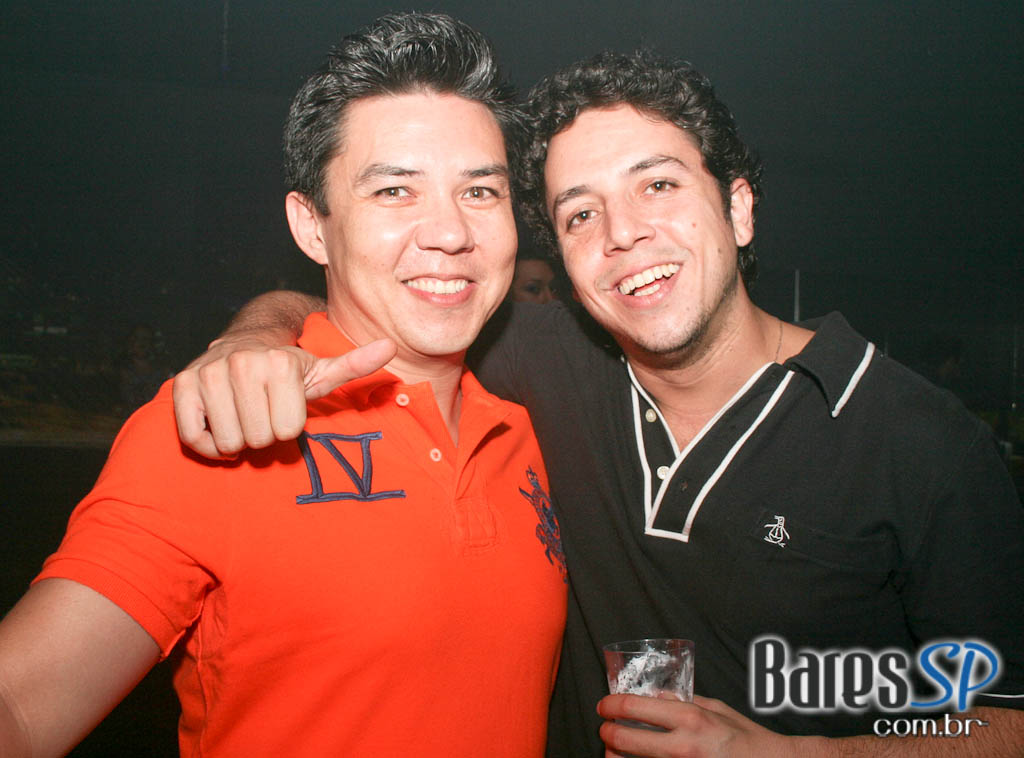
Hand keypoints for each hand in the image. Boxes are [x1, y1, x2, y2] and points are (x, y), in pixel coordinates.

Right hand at [173, 333, 395, 457]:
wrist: (241, 347)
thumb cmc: (286, 370)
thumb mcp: (321, 370)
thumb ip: (355, 365)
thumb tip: (391, 347)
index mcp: (280, 363)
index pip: (287, 433)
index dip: (288, 427)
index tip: (284, 408)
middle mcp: (242, 363)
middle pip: (259, 440)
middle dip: (263, 434)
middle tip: (262, 412)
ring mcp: (208, 374)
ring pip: (229, 442)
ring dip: (238, 439)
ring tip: (243, 416)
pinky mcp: (181, 386)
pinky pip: (195, 439)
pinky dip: (209, 443)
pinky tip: (220, 425)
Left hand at [597, 694, 792, 757]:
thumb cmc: (747, 740)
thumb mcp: (717, 710)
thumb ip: (683, 701)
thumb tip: (654, 696)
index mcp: (691, 718)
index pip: (635, 707)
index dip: (611, 705)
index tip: (604, 706)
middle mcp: (683, 746)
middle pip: (624, 739)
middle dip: (607, 733)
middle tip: (605, 729)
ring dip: (616, 757)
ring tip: (615, 751)